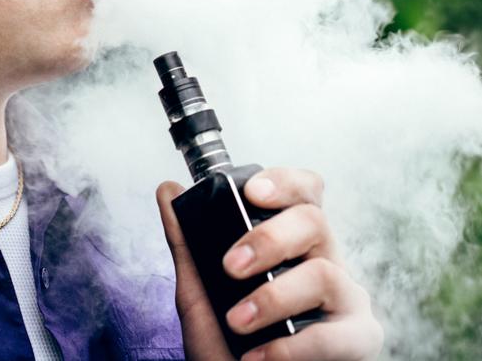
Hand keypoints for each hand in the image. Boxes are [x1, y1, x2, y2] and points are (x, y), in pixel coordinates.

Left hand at [156, 168, 382, 360]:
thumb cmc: (225, 344)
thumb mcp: (199, 290)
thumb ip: (187, 242)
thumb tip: (168, 189)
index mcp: (292, 244)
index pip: (304, 194)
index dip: (285, 182)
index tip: (251, 192)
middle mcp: (323, 262)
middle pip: (314, 221)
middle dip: (268, 239)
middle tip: (231, 266)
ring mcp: (345, 299)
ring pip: (324, 274)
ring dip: (273, 297)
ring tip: (238, 322)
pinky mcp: (358, 339)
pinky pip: (336, 333)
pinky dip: (291, 347)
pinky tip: (258, 357)